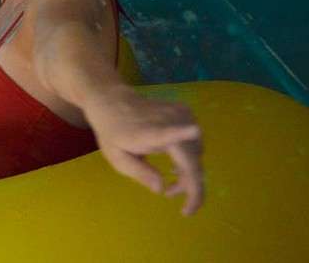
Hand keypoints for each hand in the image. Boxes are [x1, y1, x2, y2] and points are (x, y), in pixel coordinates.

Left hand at [85, 85, 203, 214]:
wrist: (112, 102)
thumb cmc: (112, 132)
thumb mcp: (117, 158)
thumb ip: (140, 173)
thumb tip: (161, 189)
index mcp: (148, 132)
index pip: (165, 132)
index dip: (179, 132)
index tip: (193, 130)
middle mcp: (167, 120)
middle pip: (191, 157)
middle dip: (192, 187)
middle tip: (182, 206)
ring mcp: (179, 113)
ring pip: (196, 153)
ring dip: (190, 174)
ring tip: (172, 185)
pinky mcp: (185, 112)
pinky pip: (195, 142)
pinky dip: (190, 159)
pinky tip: (176, 167)